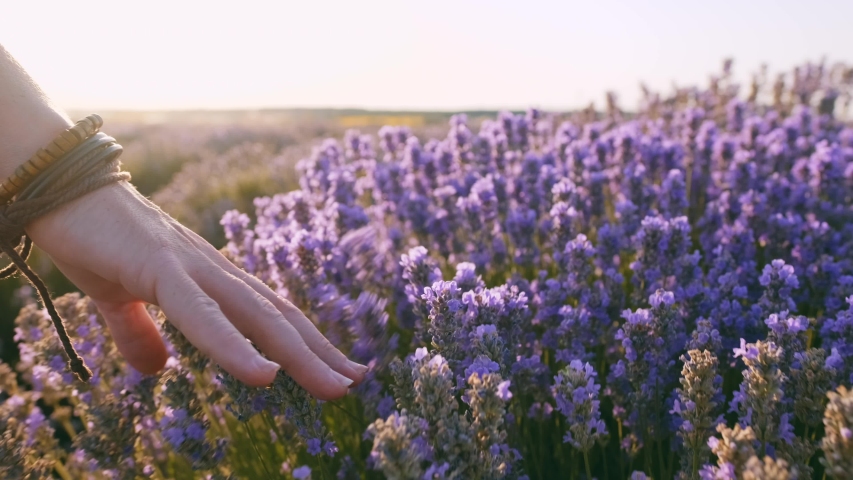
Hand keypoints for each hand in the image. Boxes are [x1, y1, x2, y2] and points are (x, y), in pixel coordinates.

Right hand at [24, 180, 366, 399]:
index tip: (343, 369)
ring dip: (300, 355)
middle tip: (359, 382)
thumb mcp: (116, 299)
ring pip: (258, 316)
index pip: (271, 314)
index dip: (309, 342)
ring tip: (336, 386)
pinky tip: (265, 375)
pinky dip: (235, 346)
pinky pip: (203, 315)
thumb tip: (157, 370)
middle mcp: (214, 271)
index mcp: (209, 279)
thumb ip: (140, 333)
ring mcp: (192, 266)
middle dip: (321, 353)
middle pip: (279, 317)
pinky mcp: (160, 268)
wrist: (60, 186)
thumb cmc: (93, 237)